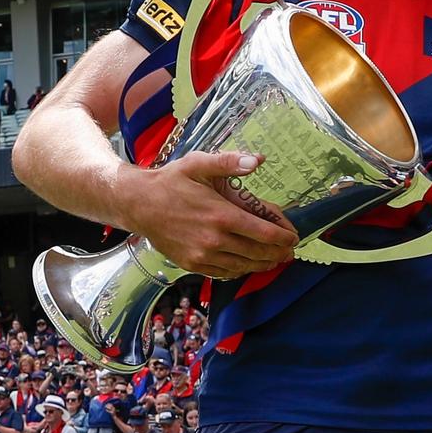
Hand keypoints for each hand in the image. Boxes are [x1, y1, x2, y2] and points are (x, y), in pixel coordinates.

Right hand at [118, 151, 297, 277]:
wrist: (137, 204)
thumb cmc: (171, 181)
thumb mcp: (199, 164)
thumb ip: (230, 162)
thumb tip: (258, 160)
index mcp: (222, 215)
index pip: (264, 233)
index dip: (283, 237)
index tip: (294, 236)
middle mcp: (214, 240)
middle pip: (258, 253)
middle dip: (279, 253)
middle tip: (290, 250)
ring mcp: (202, 256)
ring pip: (243, 266)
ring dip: (263, 264)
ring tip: (275, 259)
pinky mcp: (192, 264)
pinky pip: (224, 273)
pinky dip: (240, 270)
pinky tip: (248, 263)